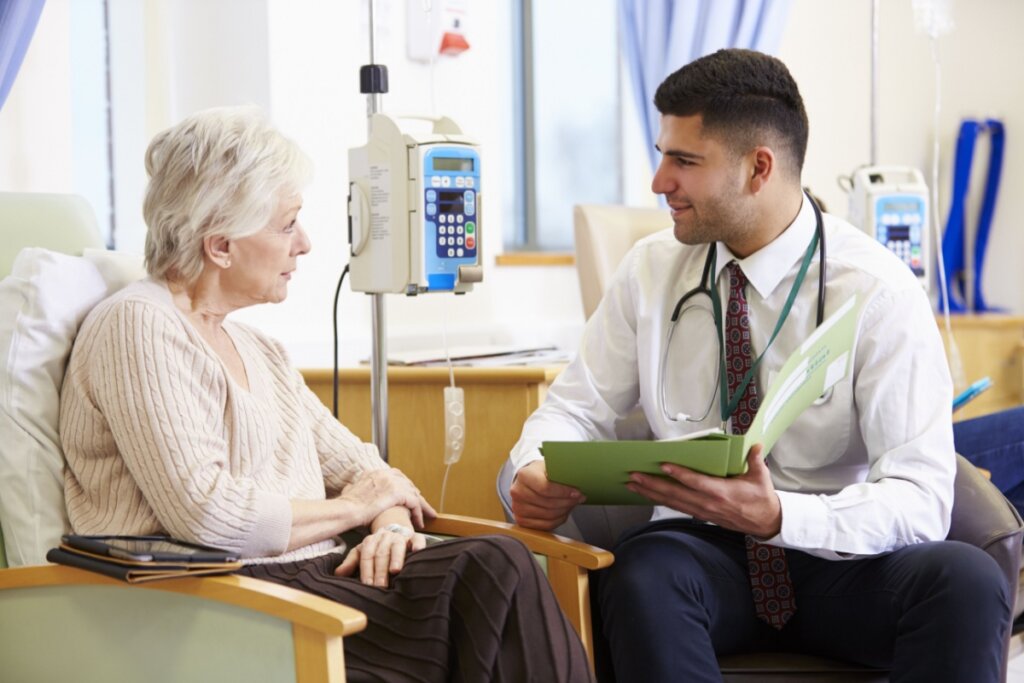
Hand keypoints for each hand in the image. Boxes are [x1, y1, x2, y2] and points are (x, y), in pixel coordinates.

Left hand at [334, 526, 427, 586]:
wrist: (395, 527)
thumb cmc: (378, 546)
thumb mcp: (363, 552)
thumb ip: (352, 562)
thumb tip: (337, 574)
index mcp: (371, 541)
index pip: (367, 555)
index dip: (367, 569)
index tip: (367, 584)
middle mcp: (385, 537)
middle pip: (382, 553)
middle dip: (380, 570)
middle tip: (380, 585)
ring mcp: (401, 537)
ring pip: (398, 546)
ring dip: (396, 558)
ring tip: (395, 570)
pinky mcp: (415, 537)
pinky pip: (418, 539)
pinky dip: (418, 545)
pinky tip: (418, 552)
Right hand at [339, 468, 437, 528]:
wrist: (345, 510)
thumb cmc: (346, 506)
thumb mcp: (350, 491)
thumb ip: (355, 488)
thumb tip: (350, 489)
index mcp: (376, 473)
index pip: (396, 477)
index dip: (405, 487)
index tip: (409, 495)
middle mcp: (386, 474)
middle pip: (408, 483)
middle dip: (415, 495)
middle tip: (422, 505)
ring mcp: (392, 482)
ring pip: (414, 493)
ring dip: (421, 506)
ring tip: (427, 516)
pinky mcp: (398, 493)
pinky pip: (414, 503)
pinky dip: (419, 513)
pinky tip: (419, 523)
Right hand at [509, 460, 583, 530]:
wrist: (527, 480)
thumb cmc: (541, 472)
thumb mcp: (550, 465)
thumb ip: (562, 473)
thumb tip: (581, 480)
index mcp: (524, 475)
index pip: (546, 488)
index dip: (564, 492)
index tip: (577, 492)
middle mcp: (518, 492)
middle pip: (549, 504)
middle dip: (568, 502)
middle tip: (579, 498)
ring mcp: (518, 508)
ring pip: (549, 516)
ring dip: (565, 511)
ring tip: (571, 504)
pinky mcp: (521, 520)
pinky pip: (546, 525)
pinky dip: (558, 520)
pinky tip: (564, 512)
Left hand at [625, 444, 782, 537]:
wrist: (764, 522)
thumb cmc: (761, 498)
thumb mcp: (761, 477)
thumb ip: (755, 459)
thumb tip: (755, 445)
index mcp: (723, 493)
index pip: (697, 483)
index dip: (680, 475)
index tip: (664, 466)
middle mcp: (708, 504)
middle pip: (676, 494)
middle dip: (653, 485)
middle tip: (634, 475)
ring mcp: (702, 511)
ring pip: (672, 502)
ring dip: (650, 493)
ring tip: (632, 484)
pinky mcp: (700, 515)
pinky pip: (676, 507)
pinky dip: (659, 500)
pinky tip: (646, 494)